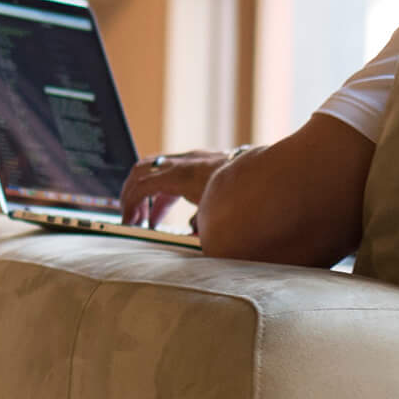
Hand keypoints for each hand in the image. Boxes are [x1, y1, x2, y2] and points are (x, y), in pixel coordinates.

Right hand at [120, 146, 240, 228]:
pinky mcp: (202, 161)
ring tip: (149, 219)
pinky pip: (172, 171)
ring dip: (147, 192)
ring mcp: (192, 158)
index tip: (128, 223)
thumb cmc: (244, 193)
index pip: (142, 186)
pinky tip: (173, 211)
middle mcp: (183, 162)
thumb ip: (197, 228)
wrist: (270, 172)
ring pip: (155, 169)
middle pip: (141, 171)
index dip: (130, 205)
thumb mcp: (215, 215)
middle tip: (131, 218)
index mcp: (181, 175)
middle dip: (131, 194)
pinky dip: (164, 189)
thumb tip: (186, 240)